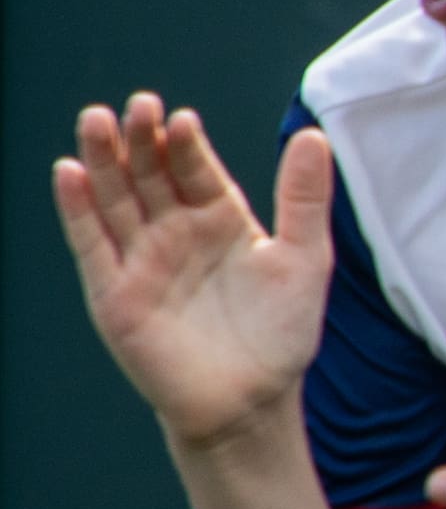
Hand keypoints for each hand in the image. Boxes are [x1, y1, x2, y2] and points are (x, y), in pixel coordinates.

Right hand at [54, 95, 331, 449]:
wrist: (251, 402)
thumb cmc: (281, 334)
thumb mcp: (305, 259)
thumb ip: (303, 198)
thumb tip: (312, 134)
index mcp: (220, 219)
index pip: (195, 169)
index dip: (186, 144)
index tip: (183, 118)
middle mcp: (175, 232)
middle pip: (149, 175)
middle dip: (141, 140)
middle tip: (137, 106)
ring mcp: (141, 260)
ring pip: (115, 200)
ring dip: (102, 161)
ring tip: (96, 120)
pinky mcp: (113, 292)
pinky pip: (92, 244)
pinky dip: (78, 210)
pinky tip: (70, 173)